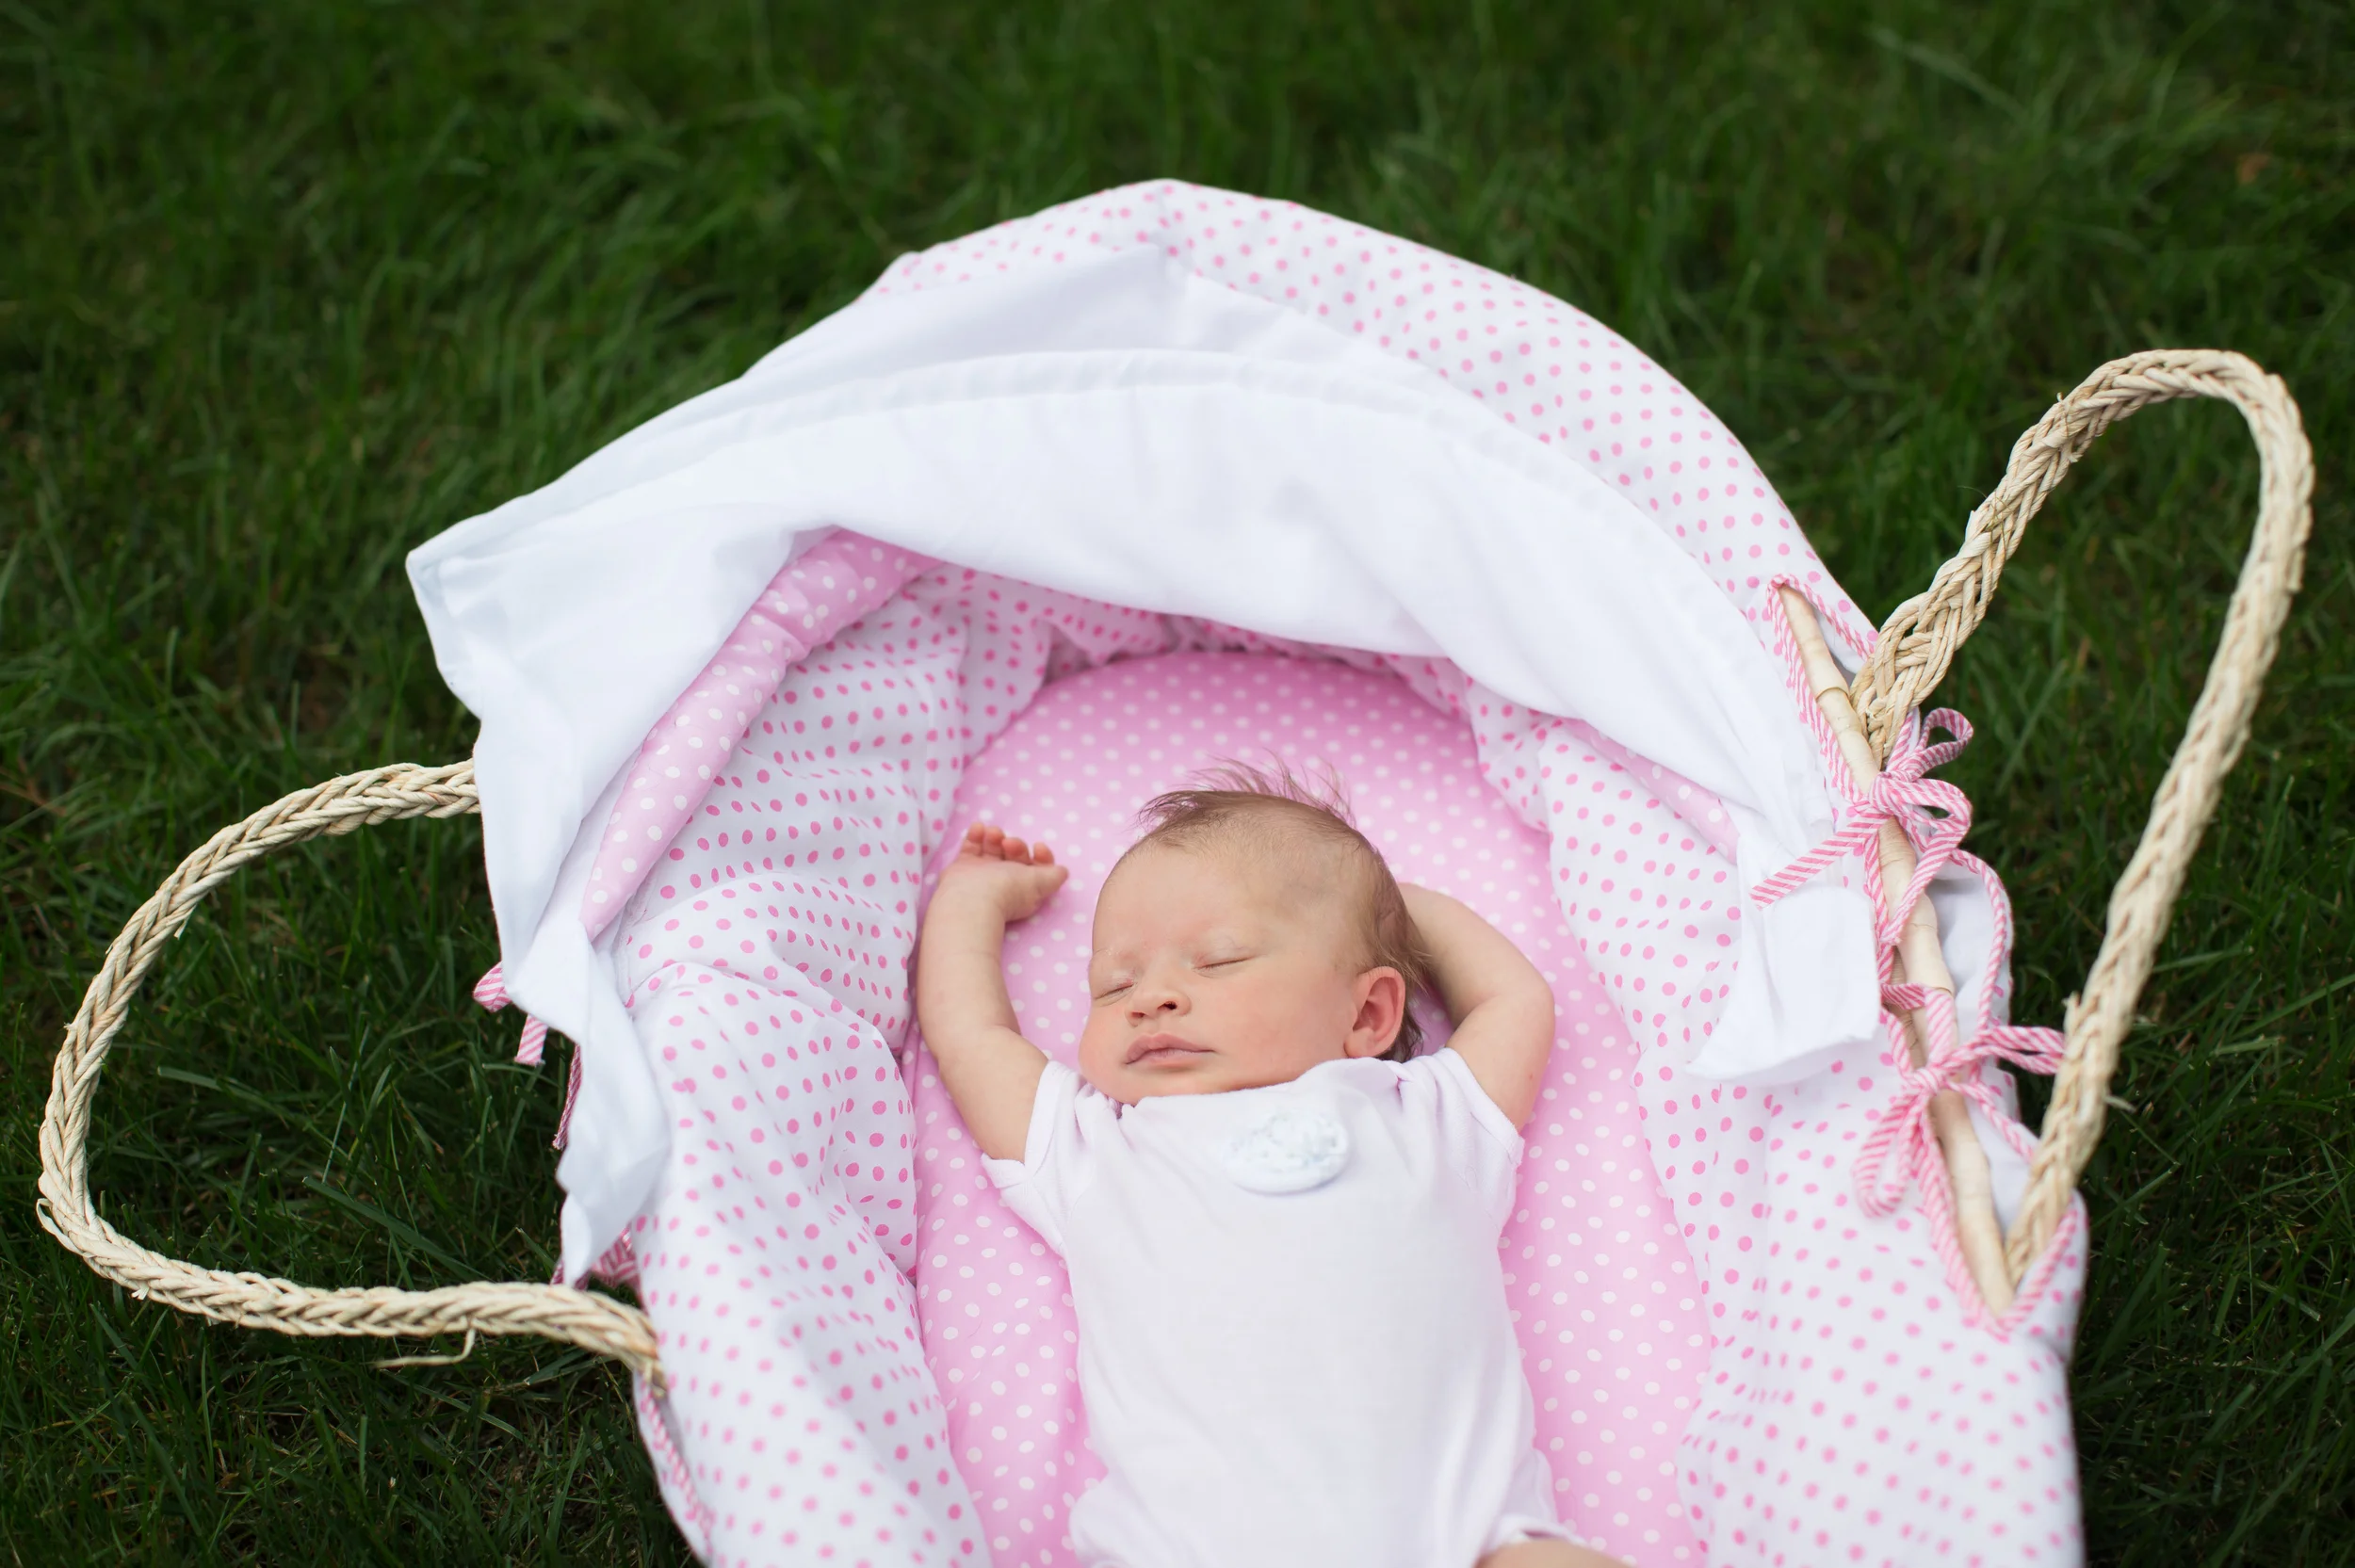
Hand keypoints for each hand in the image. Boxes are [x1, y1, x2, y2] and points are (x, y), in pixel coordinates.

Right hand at [935, 823, 1068, 922]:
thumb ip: (1053, 876)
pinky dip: (976, 835)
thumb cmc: (1007, 890)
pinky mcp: (963, 868)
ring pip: (993, 848)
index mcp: (1025, 887)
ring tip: (992, 833)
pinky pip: (971, 847)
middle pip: (1015, 855)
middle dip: (1016, 844)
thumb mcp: (1039, 883)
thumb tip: (1062, 872)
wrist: (969, 900)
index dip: (1042, 855)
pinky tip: (978, 828)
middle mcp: (1004, 881)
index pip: (1038, 867)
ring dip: (995, 836)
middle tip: (1009, 843)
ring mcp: (982, 874)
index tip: (1038, 846)